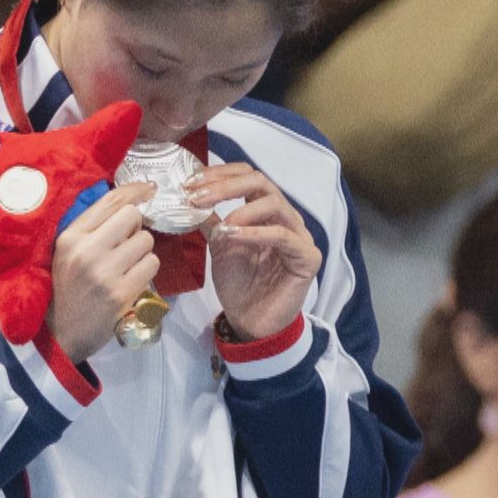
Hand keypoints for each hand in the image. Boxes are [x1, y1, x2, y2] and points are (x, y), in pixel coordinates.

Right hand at [48, 182, 158, 360]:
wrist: (59, 335)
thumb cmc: (66, 290)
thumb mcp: (67, 253)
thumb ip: (92, 228)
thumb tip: (131, 204)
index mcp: (70, 236)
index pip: (110, 200)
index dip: (136, 190)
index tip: (149, 189)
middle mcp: (86, 250)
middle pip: (132, 216)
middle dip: (136, 228)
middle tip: (128, 244)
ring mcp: (104, 272)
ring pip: (146, 241)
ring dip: (143, 252)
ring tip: (127, 266)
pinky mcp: (120, 293)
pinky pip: (151, 265)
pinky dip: (147, 271)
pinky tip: (133, 280)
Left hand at [188, 164, 320, 341]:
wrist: (250, 322)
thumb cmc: (238, 285)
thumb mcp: (219, 245)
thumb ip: (211, 220)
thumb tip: (190, 196)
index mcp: (265, 211)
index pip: (247, 176)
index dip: (219, 174)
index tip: (190, 183)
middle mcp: (285, 217)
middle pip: (261, 182)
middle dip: (226, 185)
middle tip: (197, 195)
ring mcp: (299, 235)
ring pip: (274, 203)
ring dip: (241, 208)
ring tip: (220, 223)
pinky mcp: (307, 257)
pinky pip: (283, 236)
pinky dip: (256, 232)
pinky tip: (234, 235)